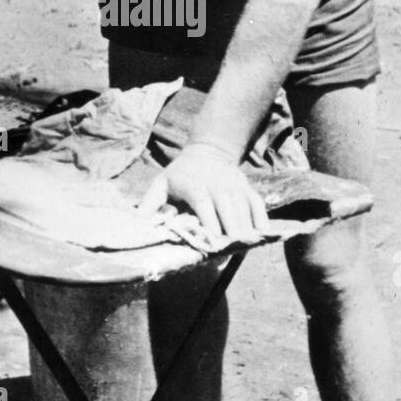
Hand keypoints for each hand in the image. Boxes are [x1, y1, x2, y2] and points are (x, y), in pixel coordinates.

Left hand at [139, 142, 269, 243]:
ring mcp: (234, 185)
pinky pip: (257, 203)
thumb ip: (150, 204)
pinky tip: (262, 234)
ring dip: (245, 227)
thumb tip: (139, 224)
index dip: (209, 222)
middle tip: (231, 249)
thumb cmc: (180, 174)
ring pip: (244, 208)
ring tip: (244, 246)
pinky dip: (261, 218)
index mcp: (195, 184)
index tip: (212, 241)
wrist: (208, 151)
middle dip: (230, 229)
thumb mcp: (162, 184)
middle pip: (227, 207)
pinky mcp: (246, 188)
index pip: (203, 203)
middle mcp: (217, 184)